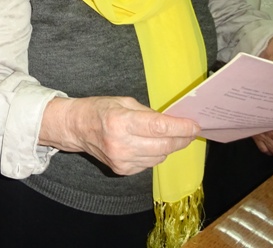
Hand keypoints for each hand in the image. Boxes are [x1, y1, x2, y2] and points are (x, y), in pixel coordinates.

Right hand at [40, 96, 199, 175]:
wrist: (77, 128)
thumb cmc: (100, 110)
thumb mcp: (124, 102)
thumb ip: (148, 113)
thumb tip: (173, 122)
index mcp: (120, 122)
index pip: (159, 128)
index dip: (181, 127)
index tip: (195, 125)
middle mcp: (121, 144)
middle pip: (164, 146)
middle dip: (182, 138)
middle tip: (190, 131)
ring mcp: (122, 160)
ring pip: (160, 157)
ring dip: (169, 146)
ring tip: (168, 136)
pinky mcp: (122, 170)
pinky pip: (149, 164)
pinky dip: (154, 154)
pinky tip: (149, 144)